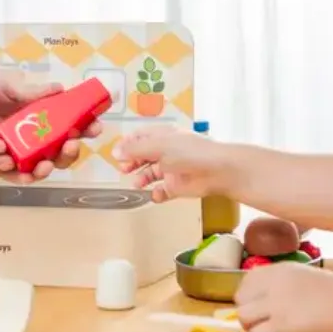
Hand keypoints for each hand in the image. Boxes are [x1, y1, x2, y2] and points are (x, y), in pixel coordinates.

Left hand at [0, 66, 100, 183]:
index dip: (87, 127)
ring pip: (42, 166)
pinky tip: (26, 173)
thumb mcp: (9, 83)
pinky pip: (14, 174)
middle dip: (71, 152)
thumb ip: (31, 90)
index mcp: (45, 115)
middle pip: (62, 151)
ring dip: (50, 167)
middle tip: (71, 144)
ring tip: (48, 163)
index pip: (72, 125)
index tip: (95, 125)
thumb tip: (58, 89)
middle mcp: (36, 136)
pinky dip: (22, 176)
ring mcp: (19, 150)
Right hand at [111, 125, 231, 200]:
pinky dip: (156, 194)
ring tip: (136, 184)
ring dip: (141, 178)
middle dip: (131, 162)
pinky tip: (153, 195)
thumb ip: (135, 149)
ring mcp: (171, 169)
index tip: (116, 153)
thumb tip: (115, 152)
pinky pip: (162, 191)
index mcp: (162, 136)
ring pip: (150, 174)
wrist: (218, 170)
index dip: (127, 144)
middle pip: (143, 156)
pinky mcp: (177, 187)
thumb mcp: (158, 146)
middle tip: (123, 169)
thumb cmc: (189, 152)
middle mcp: (165, 151)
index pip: (140, 137)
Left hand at [235, 262, 332, 331]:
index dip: (250, 297)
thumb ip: (287, 284)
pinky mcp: (280, 326)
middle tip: (262, 324)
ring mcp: (274, 305)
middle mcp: (270, 284)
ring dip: (251, 329)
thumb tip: (279, 299)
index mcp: (277, 271)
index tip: (258, 307)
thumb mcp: (304, 277)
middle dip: (248, 312)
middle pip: (240, 299)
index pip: (247, 280)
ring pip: (243, 317)